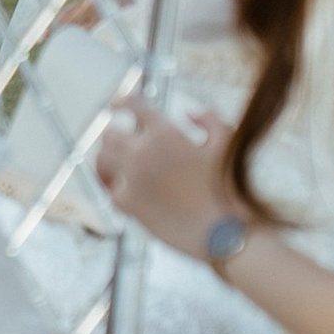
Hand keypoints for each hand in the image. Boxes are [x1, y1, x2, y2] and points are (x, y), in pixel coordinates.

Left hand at [95, 91, 242, 258]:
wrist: (225, 232)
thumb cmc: (231, 187)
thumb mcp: (228, 143)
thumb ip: (209, 120)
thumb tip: (189, 113)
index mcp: (166, 134)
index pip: (133, 105)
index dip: (123, 100)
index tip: (118, 103)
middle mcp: (143, 152)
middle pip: (110, 133)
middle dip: (114, 132)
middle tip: (118, 135)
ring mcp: (132, 178)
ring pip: (102, 159)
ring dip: (106, 157)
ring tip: (111, 160)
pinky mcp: (128, 204)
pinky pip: (109, 190)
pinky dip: (113, 186)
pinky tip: (118, 187)